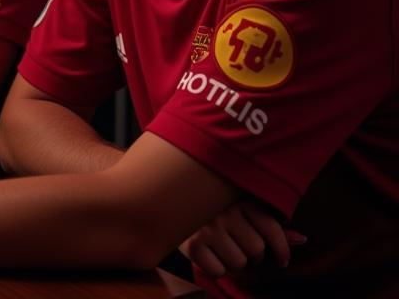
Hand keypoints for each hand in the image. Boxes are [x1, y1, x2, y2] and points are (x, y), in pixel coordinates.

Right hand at [179, 200, 305, 276]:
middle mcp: (223, 210)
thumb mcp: (241, 207)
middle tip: (236, 242)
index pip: (272, 228)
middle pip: (257, 250)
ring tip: (220, 245)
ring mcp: (207, 227)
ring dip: (233, 260)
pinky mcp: (192, 245)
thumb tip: (303, 239)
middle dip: (251, 253)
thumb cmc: (212, 208)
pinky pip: (218, 271)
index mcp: (237, 196)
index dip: (282, 249)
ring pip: (239, 262)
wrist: (165, 199)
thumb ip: (270, 224)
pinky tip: (208, 252)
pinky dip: (215, 268)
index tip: (283, 260)